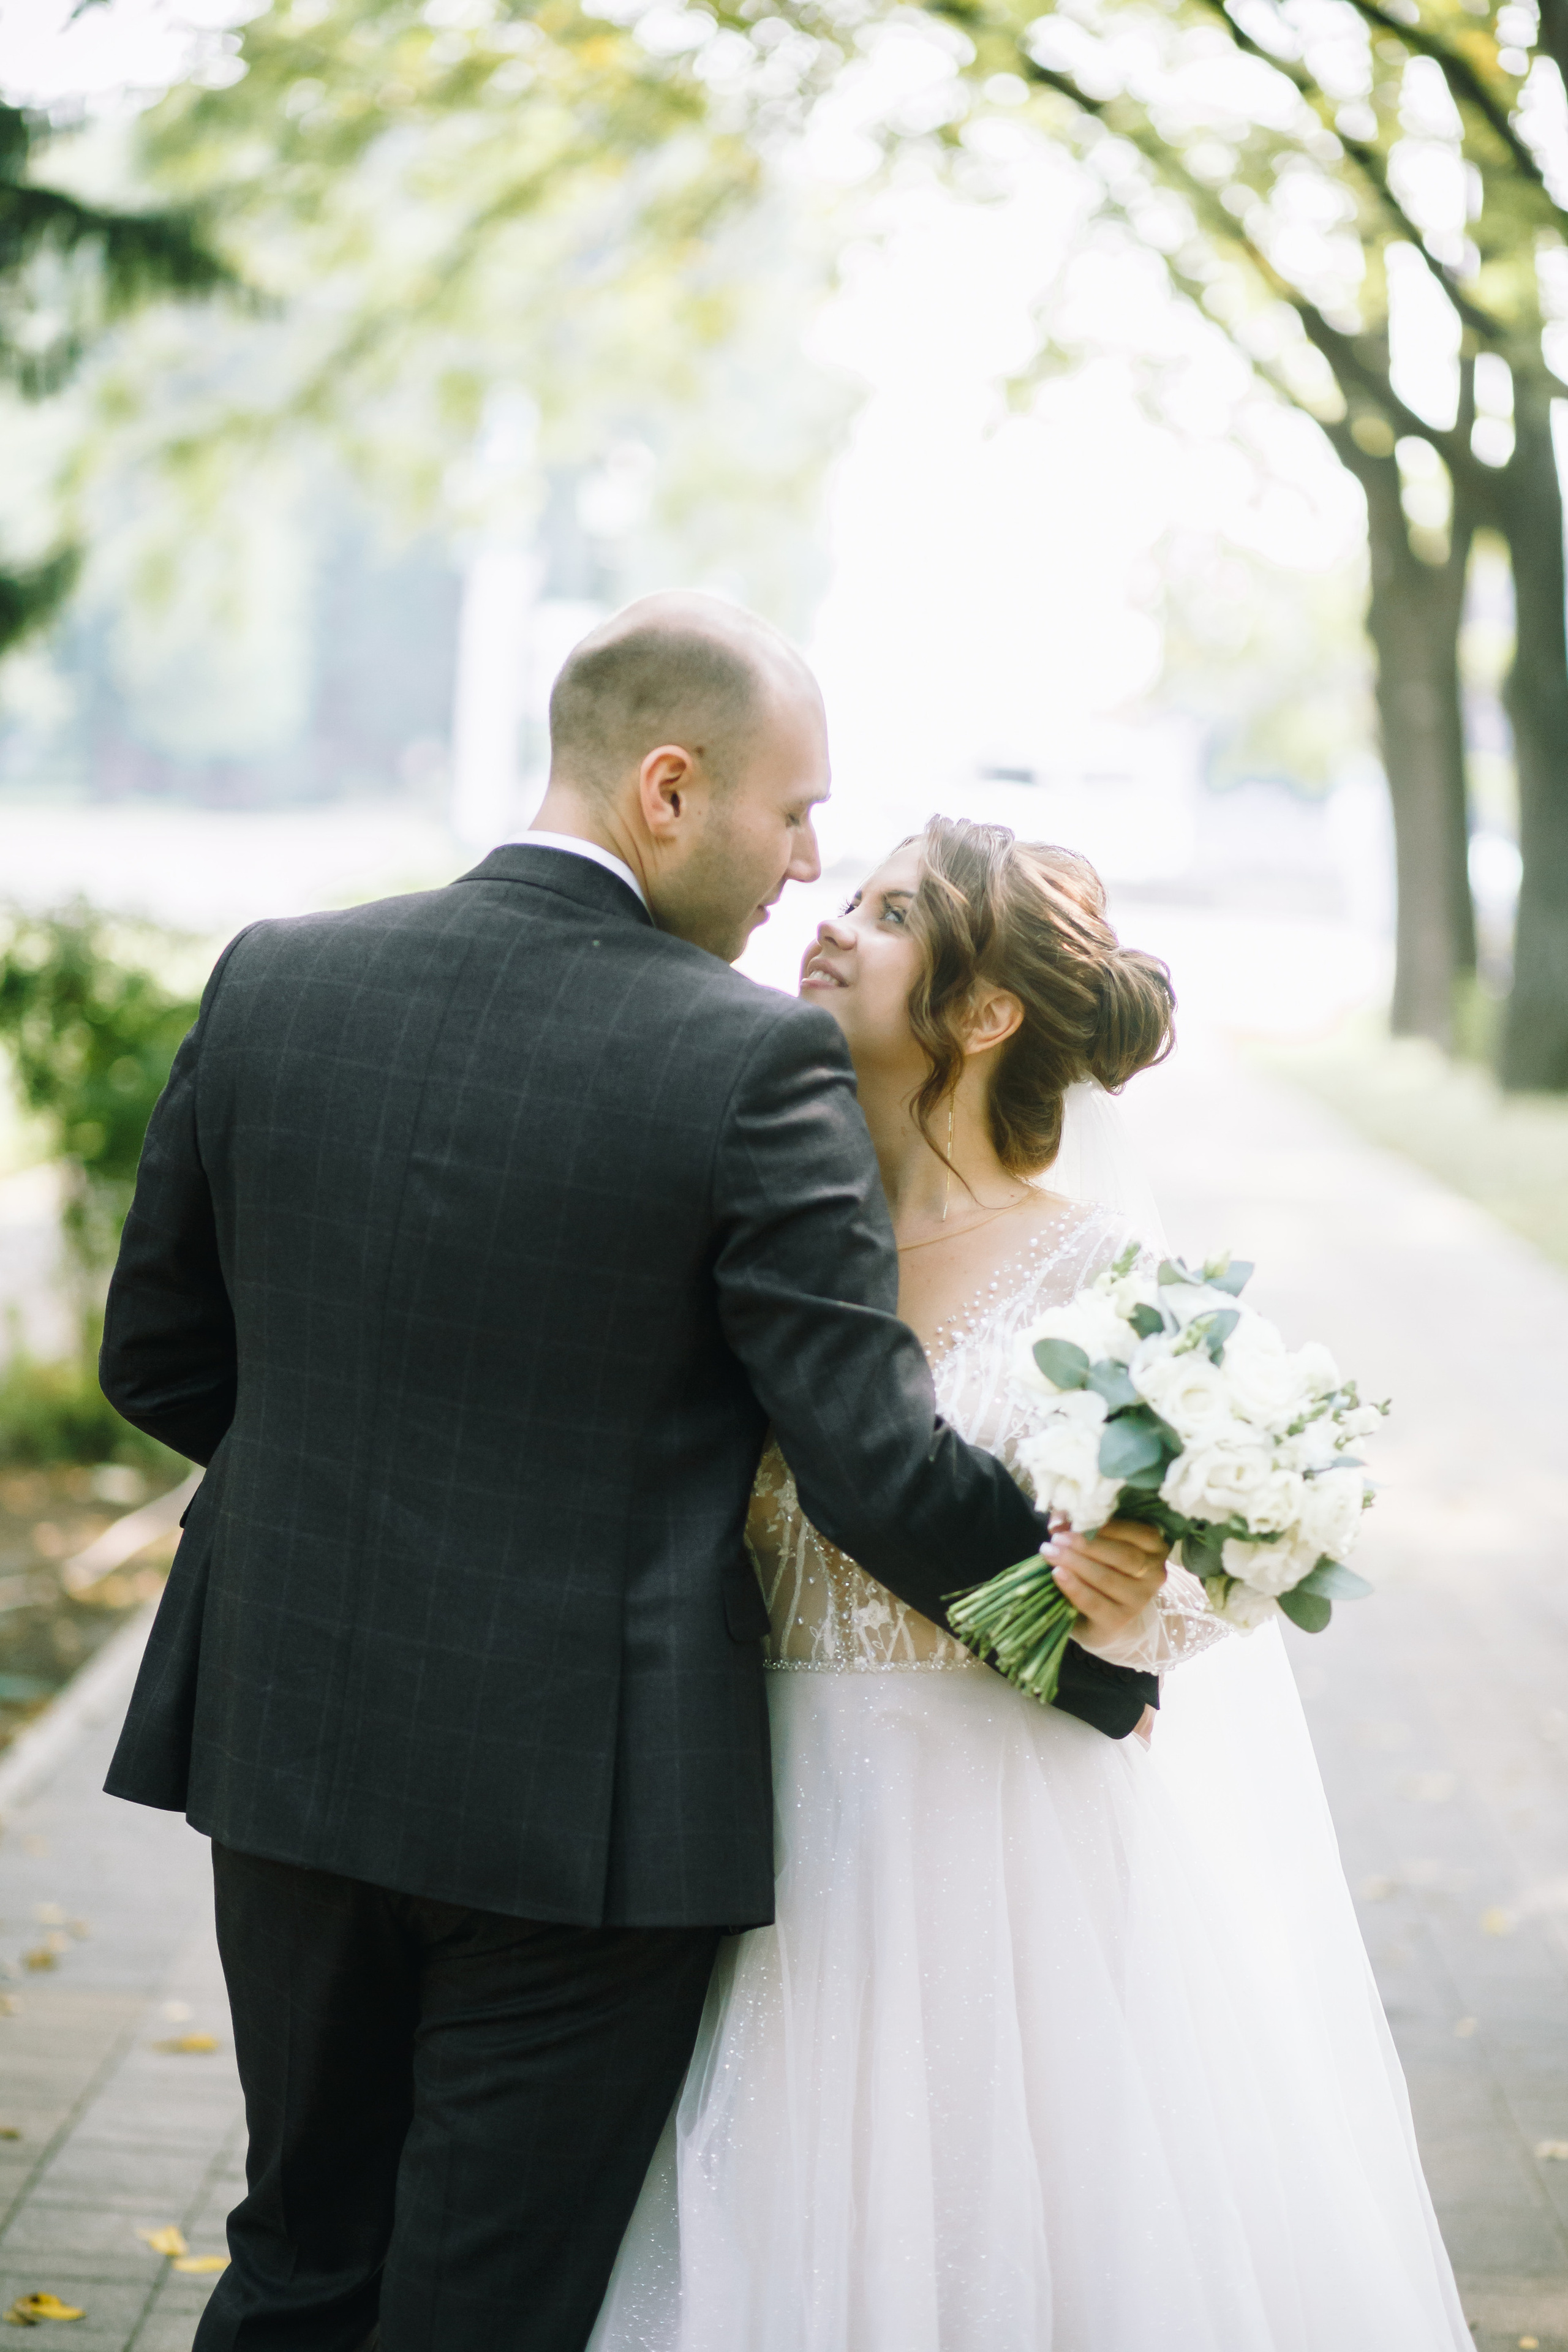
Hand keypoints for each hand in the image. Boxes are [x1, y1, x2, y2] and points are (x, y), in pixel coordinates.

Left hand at [1042, 1514, 1167, 1650]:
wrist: (1103, 1615)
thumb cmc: (1102, 1567)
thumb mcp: (1096, 1542)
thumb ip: (1080, 1526)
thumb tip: (1058, 1520)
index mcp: (1155, 1548)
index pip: (1139, 1533)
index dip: (1107, 1525)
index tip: (1077, 1521)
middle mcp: (1154, 1574)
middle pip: (1123, 1556)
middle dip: (1087, 1545)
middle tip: (1057, 1538)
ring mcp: (1139, 1600)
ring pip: (1108, 1578)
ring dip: (1076, 1563)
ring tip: (1050, 1552)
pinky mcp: (1119, 1621)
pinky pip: (1095, 1602)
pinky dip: (1074, 1587)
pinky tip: (1058, 1574)